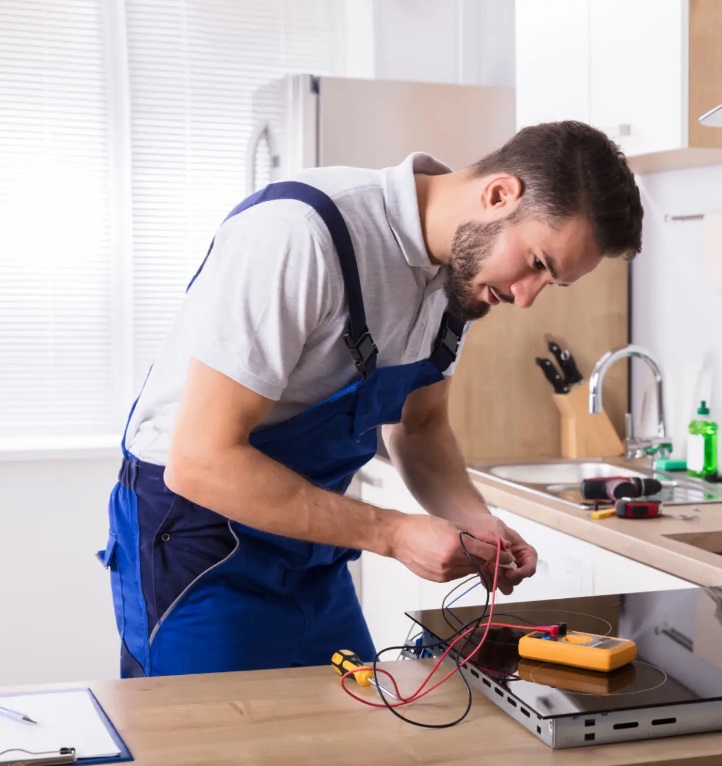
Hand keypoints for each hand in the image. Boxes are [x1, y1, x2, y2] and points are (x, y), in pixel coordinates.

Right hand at [389, 514, 515, 582]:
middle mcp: (452, 560)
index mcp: (456, 543)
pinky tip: (454, 559)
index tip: (508, 555)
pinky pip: (457, 575)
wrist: (398, 537)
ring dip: (475, 564)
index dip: (501, 555)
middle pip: (481, 563)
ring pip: (470, 571)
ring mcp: (445, 572)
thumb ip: (475, 535)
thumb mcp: (452, 525)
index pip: (488, 553)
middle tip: (494, 556)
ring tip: (469, 555)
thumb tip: (497, 542)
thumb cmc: (423, 525)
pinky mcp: (439, 579)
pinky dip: (461, 568)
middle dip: (489, 560)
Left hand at [464, 515, 537, 595]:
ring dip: (498, 582)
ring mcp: (505, 569)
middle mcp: (517, 562)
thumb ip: (502, 544)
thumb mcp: (496, 530)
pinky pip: (494, 583)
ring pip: (507, 584)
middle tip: (494, 572)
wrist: (474, 525)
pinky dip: (489, 582)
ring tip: (487, 573)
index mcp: (523, 551)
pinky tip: (482, 575)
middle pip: (518, 578)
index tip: (509, 574)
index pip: (530, 566)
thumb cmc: (489, 525)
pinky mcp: (493, 572)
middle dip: (507, 579)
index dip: (522, 573)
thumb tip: (508, 557)